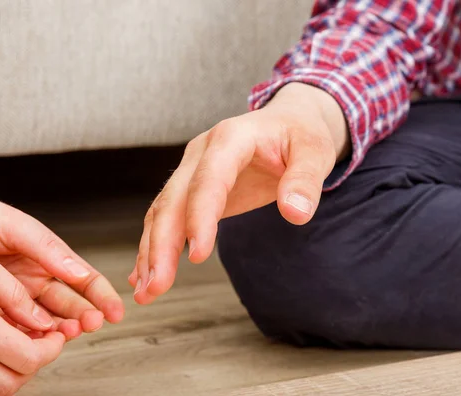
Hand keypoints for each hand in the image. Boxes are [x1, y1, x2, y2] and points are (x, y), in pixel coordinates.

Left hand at [0, 186, 124, 333]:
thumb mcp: (12, 225)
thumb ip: (46, 248)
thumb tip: (78, 271)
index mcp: (47, 257)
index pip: (83, 280)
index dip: (102, 296)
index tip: (115, 312)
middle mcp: (34, 280)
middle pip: (68, 306)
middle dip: (83, 317)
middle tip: (89, 325)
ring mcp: (13, 297)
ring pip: (43, 322)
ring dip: (57, 330)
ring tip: (63, 334)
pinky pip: (11, 329)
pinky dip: (24, 337)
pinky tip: (31, 340)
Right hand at [129, 83, 349, 303]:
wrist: (285, 122)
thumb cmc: (300, 135)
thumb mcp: (315, 150)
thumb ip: (305, 180)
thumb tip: (295, 214)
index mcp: (231, 138)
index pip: (209, 179)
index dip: (200, 216)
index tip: (197, 256)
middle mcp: (202, 152)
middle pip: (174, 199)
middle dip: (161, 244)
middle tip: (155, 287)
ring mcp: (192, 170)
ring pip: (162, 211)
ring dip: (151, 252)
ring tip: (146, 292)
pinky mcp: (192, 189)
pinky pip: (167, 218)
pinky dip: (155, 246)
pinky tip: (144, 274)